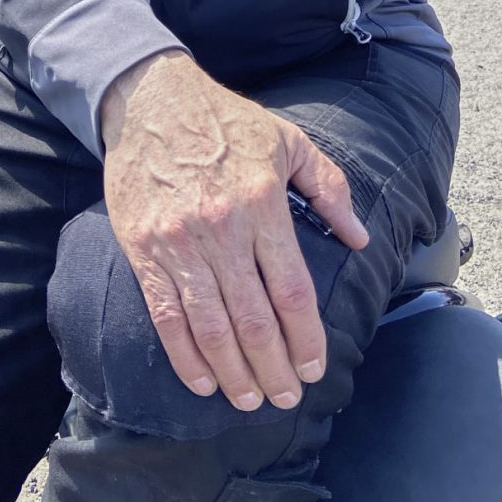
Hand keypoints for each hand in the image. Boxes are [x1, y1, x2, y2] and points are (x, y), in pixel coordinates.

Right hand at [100, 52, 367, 409]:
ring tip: (250, 401)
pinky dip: (185, 357)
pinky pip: (166, 316)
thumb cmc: (225, 121)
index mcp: (262, 203)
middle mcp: (222, 228)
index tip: (315, 367)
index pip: (291, 290)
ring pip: (211, 327)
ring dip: (234, 374)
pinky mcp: (143, 250)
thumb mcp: (288, 140)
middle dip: (274, 369)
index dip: (305, 338)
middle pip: (253, 320)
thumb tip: (358, 237)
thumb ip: (328, 187)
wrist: (150, 100)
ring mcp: (179, 242)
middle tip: (286, 397)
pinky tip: (204, 382)